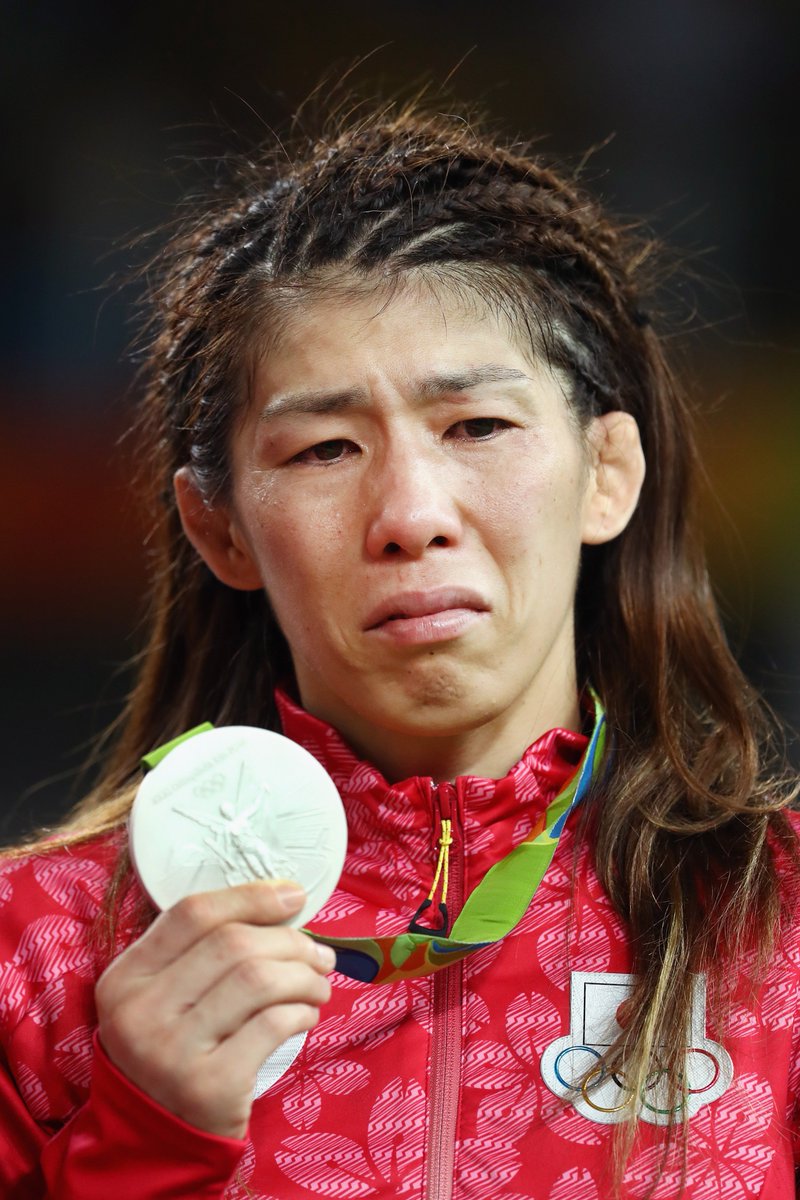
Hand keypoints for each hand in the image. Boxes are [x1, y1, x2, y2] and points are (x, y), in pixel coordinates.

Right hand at [95, 880, 334, 1137]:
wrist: (158, 1138)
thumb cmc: (174, 1048)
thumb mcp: (164, 995)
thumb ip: (202, 949)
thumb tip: (282, 901)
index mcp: (125, 978)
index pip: (192, 914)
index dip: (250, 896)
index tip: (294, 896)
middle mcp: (140, 1013)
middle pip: (232, 944)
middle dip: (290, 941)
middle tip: (318, 953)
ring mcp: (172, 1052)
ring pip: (257, 980)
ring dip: (303, 975)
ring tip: (317, 984)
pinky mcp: (209, 1086)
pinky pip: (272, 1025)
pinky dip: (301, 1011)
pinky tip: (306, 1015)